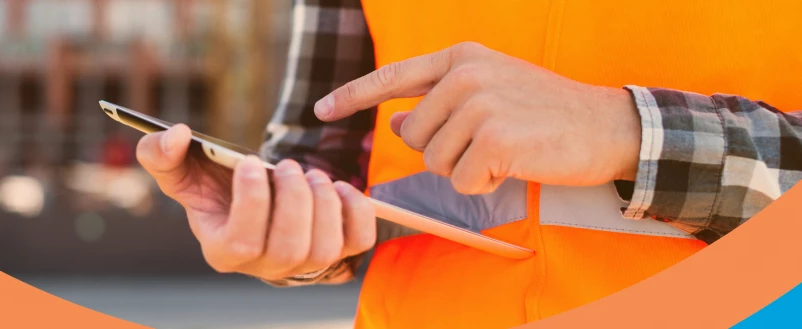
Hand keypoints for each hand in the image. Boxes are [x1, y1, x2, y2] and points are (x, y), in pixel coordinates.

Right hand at [136, 124, 375, 280]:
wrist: (256, 197)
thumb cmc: (215, 186)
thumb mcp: (182, 171)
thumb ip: (160, 155)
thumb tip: (174, 135)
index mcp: (224, 251)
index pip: (243, 242)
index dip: (252, 201)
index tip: (251, 161)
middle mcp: (266, 267)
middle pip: (289, 248)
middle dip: (293, 199)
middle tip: (287, 165)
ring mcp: (305, 264)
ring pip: (324, 249)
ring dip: (323, 202)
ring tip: (311, 173)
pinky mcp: (339, 252)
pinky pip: (358, 240)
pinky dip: (355, 211)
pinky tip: (339, 187)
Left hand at [315, 42, 640, 193]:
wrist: (606, 124)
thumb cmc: (545, 112)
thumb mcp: (489, 93)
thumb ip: (438, 104)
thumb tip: (394, 122)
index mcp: (461, 57)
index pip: (393, 76)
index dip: (353, 95)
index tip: (321, 110)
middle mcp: (465, 74)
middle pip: (414, 135)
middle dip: (442, 153)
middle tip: (487, 144)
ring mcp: (480, 103)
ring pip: (434, 161)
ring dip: (465, 170)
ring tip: (504, 151)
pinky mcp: (495, 137)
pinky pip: (461, 181)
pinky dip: (484, 185)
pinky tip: (513, 165)